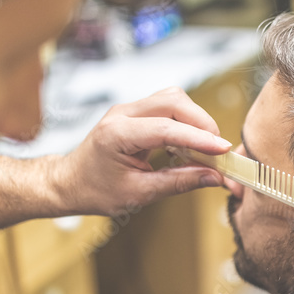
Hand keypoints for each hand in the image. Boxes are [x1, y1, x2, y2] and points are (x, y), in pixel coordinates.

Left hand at [53, 87, 229, 215]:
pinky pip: (167, 106)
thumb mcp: (139, 194)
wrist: (70, 182)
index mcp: (117, 133)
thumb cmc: (96, 190)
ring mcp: (128, 109)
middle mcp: (122, 113)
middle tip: (218, 151)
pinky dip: (184, 121)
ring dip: (195, 120)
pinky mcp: (135, 112)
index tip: (223, 150)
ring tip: (205, 148)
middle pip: (174, 101)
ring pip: (173, 99)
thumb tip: (213, 177)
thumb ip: (178, 182)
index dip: (199, 138)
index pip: (167, 129)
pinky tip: (189, 143)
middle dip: (202, 123)